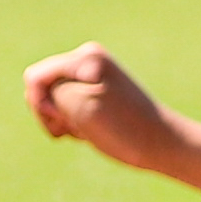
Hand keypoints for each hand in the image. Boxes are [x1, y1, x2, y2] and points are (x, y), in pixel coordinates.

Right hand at [23, 42, 179, 172]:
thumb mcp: (79, 107)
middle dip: (54, 113)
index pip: (35, 78)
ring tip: (90, 132)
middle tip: (81, 129)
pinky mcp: (102, 92)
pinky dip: (77, 122)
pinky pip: (73, 106)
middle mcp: (89, 59)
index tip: (68, 122)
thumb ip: (49, 91)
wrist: (165, 144)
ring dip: (66, 121)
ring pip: (57, 100)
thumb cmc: (124, 129)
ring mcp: (96, 75)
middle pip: (45, 87)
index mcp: (84, 57)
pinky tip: (94, 132)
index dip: (42, 106)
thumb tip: (37, 87)